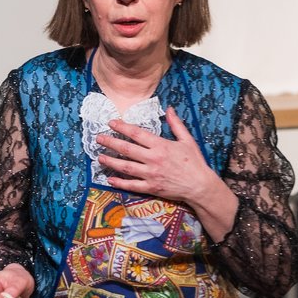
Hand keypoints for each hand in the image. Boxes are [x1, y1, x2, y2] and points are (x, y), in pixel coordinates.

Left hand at [96, 106, 238, 239]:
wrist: (200, 186)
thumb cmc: (194, 162)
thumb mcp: (187, 140)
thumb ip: (176, 124)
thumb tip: (169, 108)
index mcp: (161, 146)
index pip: (137, 134)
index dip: (122, 127)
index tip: (111, 123)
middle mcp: (153, 159)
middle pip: (127, 149)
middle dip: (110, 142)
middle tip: (98, 138)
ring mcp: (150, 174)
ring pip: (126, 167)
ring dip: (111, 162)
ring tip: (100, 157)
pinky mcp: (151, 188)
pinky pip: (132, 185)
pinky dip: (120, 182)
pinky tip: (110, 179)